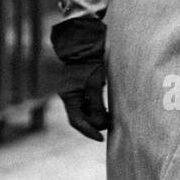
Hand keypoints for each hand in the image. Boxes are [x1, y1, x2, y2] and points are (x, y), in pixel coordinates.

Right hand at [50, 16, 111, 141]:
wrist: (85, 42)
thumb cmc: (90, 62)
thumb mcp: (95, 84)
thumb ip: (96, 105)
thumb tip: (100, 125)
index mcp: (69, 96)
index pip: (77, 121)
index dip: (89, 131)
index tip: (101, 138)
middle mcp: (69, 95)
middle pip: (80, 117)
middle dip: (94, 124)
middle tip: (110, 124)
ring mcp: (74, 91)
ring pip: (84, 111)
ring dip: (96, 116)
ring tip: (110, 116)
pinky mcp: (80, 86)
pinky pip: (87, 103)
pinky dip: (96, 108)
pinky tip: (106, 108)